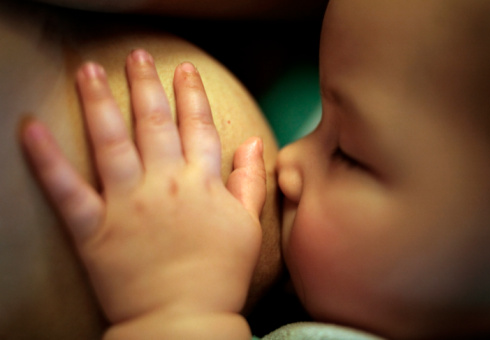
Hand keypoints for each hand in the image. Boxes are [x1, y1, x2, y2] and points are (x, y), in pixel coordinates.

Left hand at [22, 49, 264, 336]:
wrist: (186, 320)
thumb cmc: (221, 275)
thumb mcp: (248, 225)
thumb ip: (250, 181)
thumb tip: (253, 142)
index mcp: (202, 183)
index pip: (197, 127)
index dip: (191, 96)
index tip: (185, 71)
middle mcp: (165, 184)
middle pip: (154, 122)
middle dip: (146, 84)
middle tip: (138, 56)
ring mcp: (128, 203)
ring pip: (111, 141)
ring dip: (99, 101)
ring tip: (90, 70)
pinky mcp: (95, 228)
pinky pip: (67, 189)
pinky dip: (46, 159)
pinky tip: (30, 128)